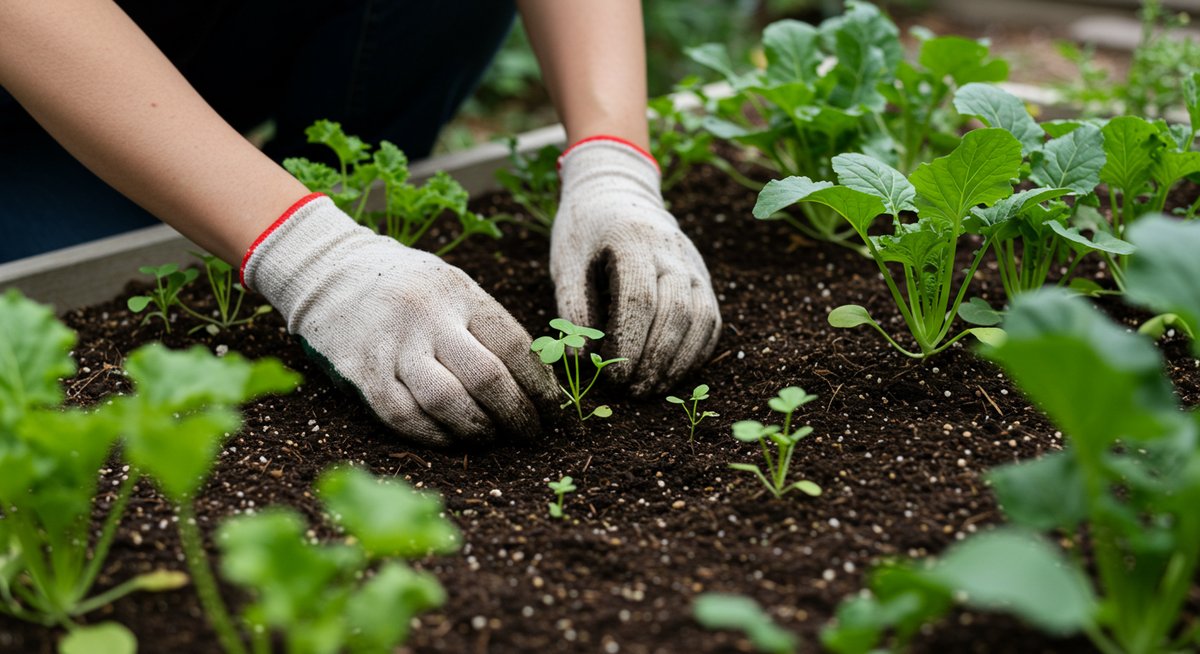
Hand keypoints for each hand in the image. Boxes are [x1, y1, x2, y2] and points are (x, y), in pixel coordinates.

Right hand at [242, 194, 558, 445]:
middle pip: (485, 377)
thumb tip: (539, 382)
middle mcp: (428, 317)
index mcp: (460, 293)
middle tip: (530, 433)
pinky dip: (433, 435)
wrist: (330, 269)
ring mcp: (392, 344)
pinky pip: (404, 416)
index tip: (552, 409)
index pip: (514, 346)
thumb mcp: (454, 287)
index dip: (540, 385)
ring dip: (477, 429)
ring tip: (492, 438)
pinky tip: (451, 440)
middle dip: (516, 414)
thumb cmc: (410, 287)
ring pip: (445, 401)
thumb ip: (489, 327)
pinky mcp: (362, 371)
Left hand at [550, 138, 721, 395]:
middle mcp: (672, 251)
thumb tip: (581, 358)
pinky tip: (673, 374)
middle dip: (655, 358)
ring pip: (700, 317)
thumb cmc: (584, 232)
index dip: (629, 341)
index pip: (639, 298)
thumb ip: (572, 307)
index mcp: (632, 240)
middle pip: (676, 311)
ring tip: (653, 389)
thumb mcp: (566, 262)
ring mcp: (693, 264)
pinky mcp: (702, 278)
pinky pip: (711, 320)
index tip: (613, 374)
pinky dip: (696, 352)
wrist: (618, 192)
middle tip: (632, 392)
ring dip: (679, 361)